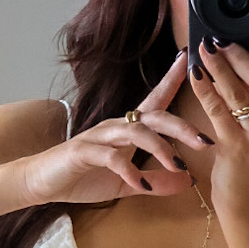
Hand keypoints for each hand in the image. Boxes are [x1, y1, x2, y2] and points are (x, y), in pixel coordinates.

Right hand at [23, 52, 200, 206]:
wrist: (42, 181)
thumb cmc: (83, 176)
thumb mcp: (126, 184)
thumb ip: (155, 182)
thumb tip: (187, 182)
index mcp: (128, 129)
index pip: (155, 100)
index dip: (172, 80)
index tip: (191, 63)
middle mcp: (116, 126)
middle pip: (155, 116)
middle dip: (182, 127)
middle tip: (206, 142)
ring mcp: (100, 137)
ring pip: (135, 132)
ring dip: (159, 148)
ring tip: (176, 165)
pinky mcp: (84, 152)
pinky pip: (112, 157)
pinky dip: (130, 170)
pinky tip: (141, 183)